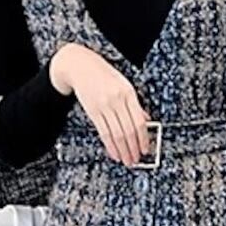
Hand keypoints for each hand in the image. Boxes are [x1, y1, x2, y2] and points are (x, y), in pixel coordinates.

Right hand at [50, 41, 153, 165]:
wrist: (80, 65)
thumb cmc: (103, 73)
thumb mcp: (124, 84)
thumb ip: (134, 103)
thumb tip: (145, 120)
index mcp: (128, 92)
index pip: (139, 121)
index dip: (144, 138)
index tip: (146, 149)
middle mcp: (117, 100)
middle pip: (129, 130)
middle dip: (134, 148)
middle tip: (136, 159)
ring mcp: (104, 106)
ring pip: (117, 134)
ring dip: (123, 150)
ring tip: (127, 160)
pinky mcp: (93, 111)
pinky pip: (104, 132)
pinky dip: (110, 145)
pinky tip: (114, 153)